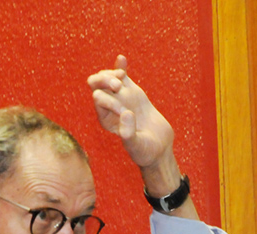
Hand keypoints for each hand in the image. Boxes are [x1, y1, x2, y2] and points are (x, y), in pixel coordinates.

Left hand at [87, 55, 173, 169]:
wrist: (160, 148)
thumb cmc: (146, 151)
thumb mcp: (137, 147)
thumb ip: (129, 134)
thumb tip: (126, 113)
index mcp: (105, 118)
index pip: (99, 99)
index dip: (110, 101)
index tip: (127, 111)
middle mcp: (110, 107)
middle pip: (96, 84)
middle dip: (104, 80)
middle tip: (118, 86)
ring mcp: (121, 97)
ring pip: (107, 77)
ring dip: (112, 74)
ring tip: (123, 79)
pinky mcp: (133, 92)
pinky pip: (123, 76)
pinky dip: (120, 67)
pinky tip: (121, 58)